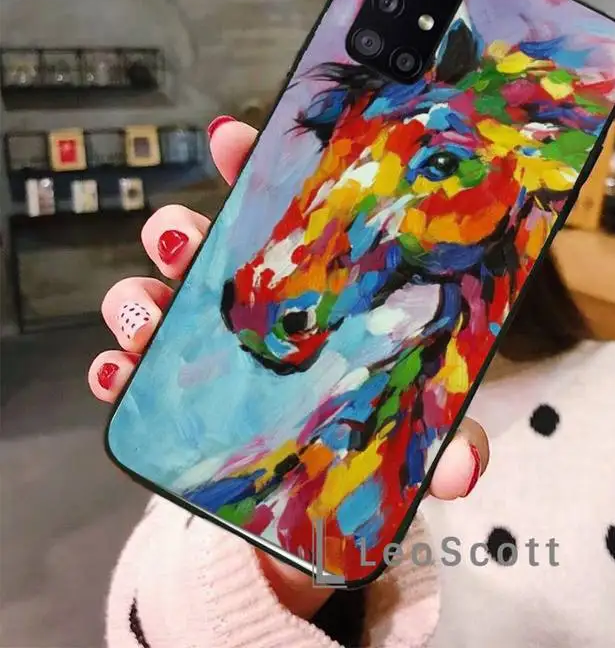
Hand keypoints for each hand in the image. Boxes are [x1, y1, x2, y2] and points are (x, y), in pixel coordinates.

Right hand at [88, 116, 489, 620]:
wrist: (307, 511)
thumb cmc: (359, 444)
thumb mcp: (410, 434)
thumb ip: (442, 441)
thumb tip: (464, 466)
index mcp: (308, 291)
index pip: (278, 213)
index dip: (251, 167)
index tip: (234, 139)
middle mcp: (250, 310)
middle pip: (202, 246)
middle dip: (181, 230)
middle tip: (185, 239)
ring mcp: (205, 352)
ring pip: (153, 298)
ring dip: (139, 295)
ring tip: (150, 309)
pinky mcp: (169, 400)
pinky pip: (128, 372)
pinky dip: (116, 365)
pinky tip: (119, 373)